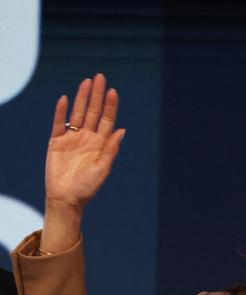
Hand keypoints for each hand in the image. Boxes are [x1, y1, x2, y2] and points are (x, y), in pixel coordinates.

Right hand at [45, 74, 124, 211]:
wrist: (66, 198)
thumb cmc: (87, 187)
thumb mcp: (102, 168)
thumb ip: (111, 150)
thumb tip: (122, 130)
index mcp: (101, 144)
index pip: (107, 120)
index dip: (110, 106)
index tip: (113, 91)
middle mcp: (87, 137)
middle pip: (93, 112)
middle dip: (97, 95)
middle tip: (100, 77)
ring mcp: (72, 138)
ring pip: (78, 113)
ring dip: (81, 98)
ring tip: (86, 82)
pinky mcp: (56, 142)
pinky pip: (58, 123)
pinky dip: (60, 112)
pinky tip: (64, 99)